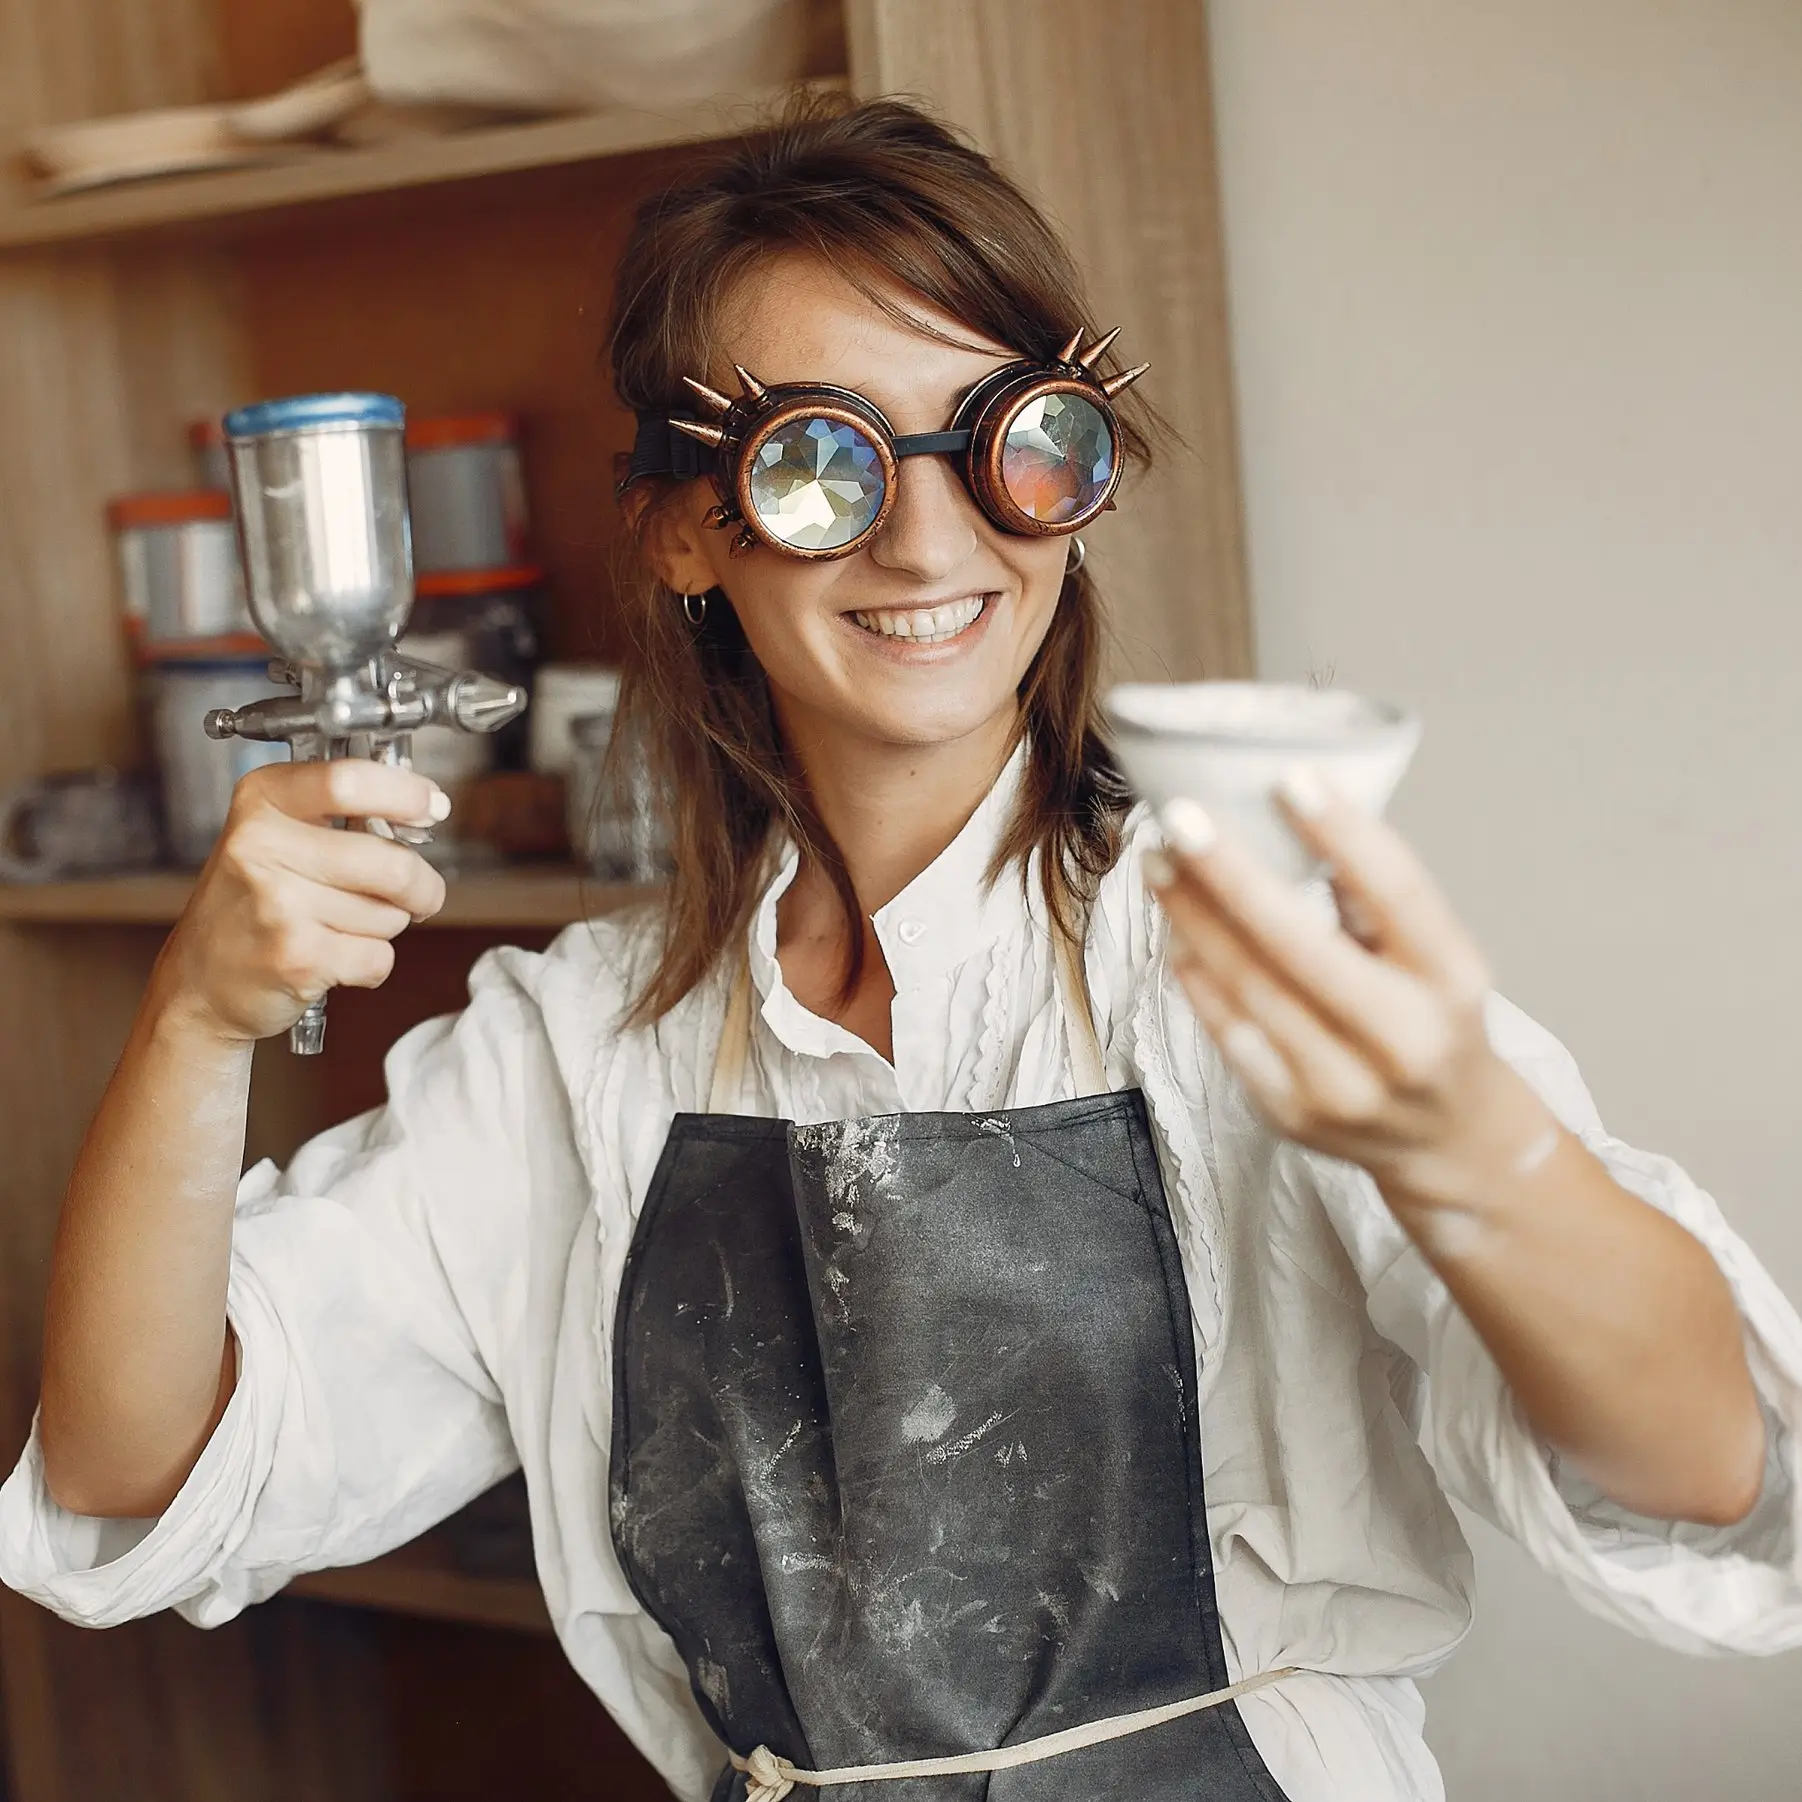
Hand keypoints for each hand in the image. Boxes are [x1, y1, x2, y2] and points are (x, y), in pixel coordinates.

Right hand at [150, 760, 450, 1043]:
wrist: (198, 983)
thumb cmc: (250, 904)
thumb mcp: (276, 834)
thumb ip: (343, 813)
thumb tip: (424, 805)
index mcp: (262, 800)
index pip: (349, 780)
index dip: (406, 794)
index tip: (432, 806)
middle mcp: (262, 846)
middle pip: (392, 861)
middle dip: (421, 886)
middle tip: (414, 894)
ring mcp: (278, 904)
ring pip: (391, 913)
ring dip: (384, 926)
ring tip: (338, 926)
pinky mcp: (296, 957)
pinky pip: (379, 957)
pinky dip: (371, 964)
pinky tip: (333, 957)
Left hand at [1145, 767, 1561, 1217]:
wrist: (1446, 1140)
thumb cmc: (1432, 1021)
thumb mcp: (1436, 957)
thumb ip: (1378, 898)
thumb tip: (1301, 814)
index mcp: (1452, 983)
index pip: (1399, 896)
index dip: (1345, 835)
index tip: (1290, 778)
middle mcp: (1404, 1040)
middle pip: (1302, 946)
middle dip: (1232, 875)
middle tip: (1181, 817)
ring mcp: (1344, 1086)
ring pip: (1251, 988)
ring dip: (1195, 917)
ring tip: (1161, 862)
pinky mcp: (1292, 1114)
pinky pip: (1229, 1033)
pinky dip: (1196, 976)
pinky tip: (1175, 928)